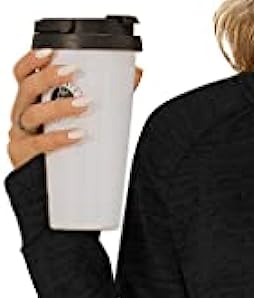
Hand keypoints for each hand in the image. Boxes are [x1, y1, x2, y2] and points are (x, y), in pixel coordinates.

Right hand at [7, 46, 142, 169]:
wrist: (68, 196)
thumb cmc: (74, 151)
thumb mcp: (89, 120)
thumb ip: (111, 97)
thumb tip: (137, 73)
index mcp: (32, 103)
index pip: (23, 75)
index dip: (31, 61)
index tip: (51, 51)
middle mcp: (22, 116)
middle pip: (28, 89)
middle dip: (49, 77)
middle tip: (74, 72)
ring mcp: (21, 137)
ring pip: (33, 114)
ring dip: (58, 106)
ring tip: (85, 104)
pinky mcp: (25, 159)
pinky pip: (39, 145)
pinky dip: (58, 139)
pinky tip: (77, 134)